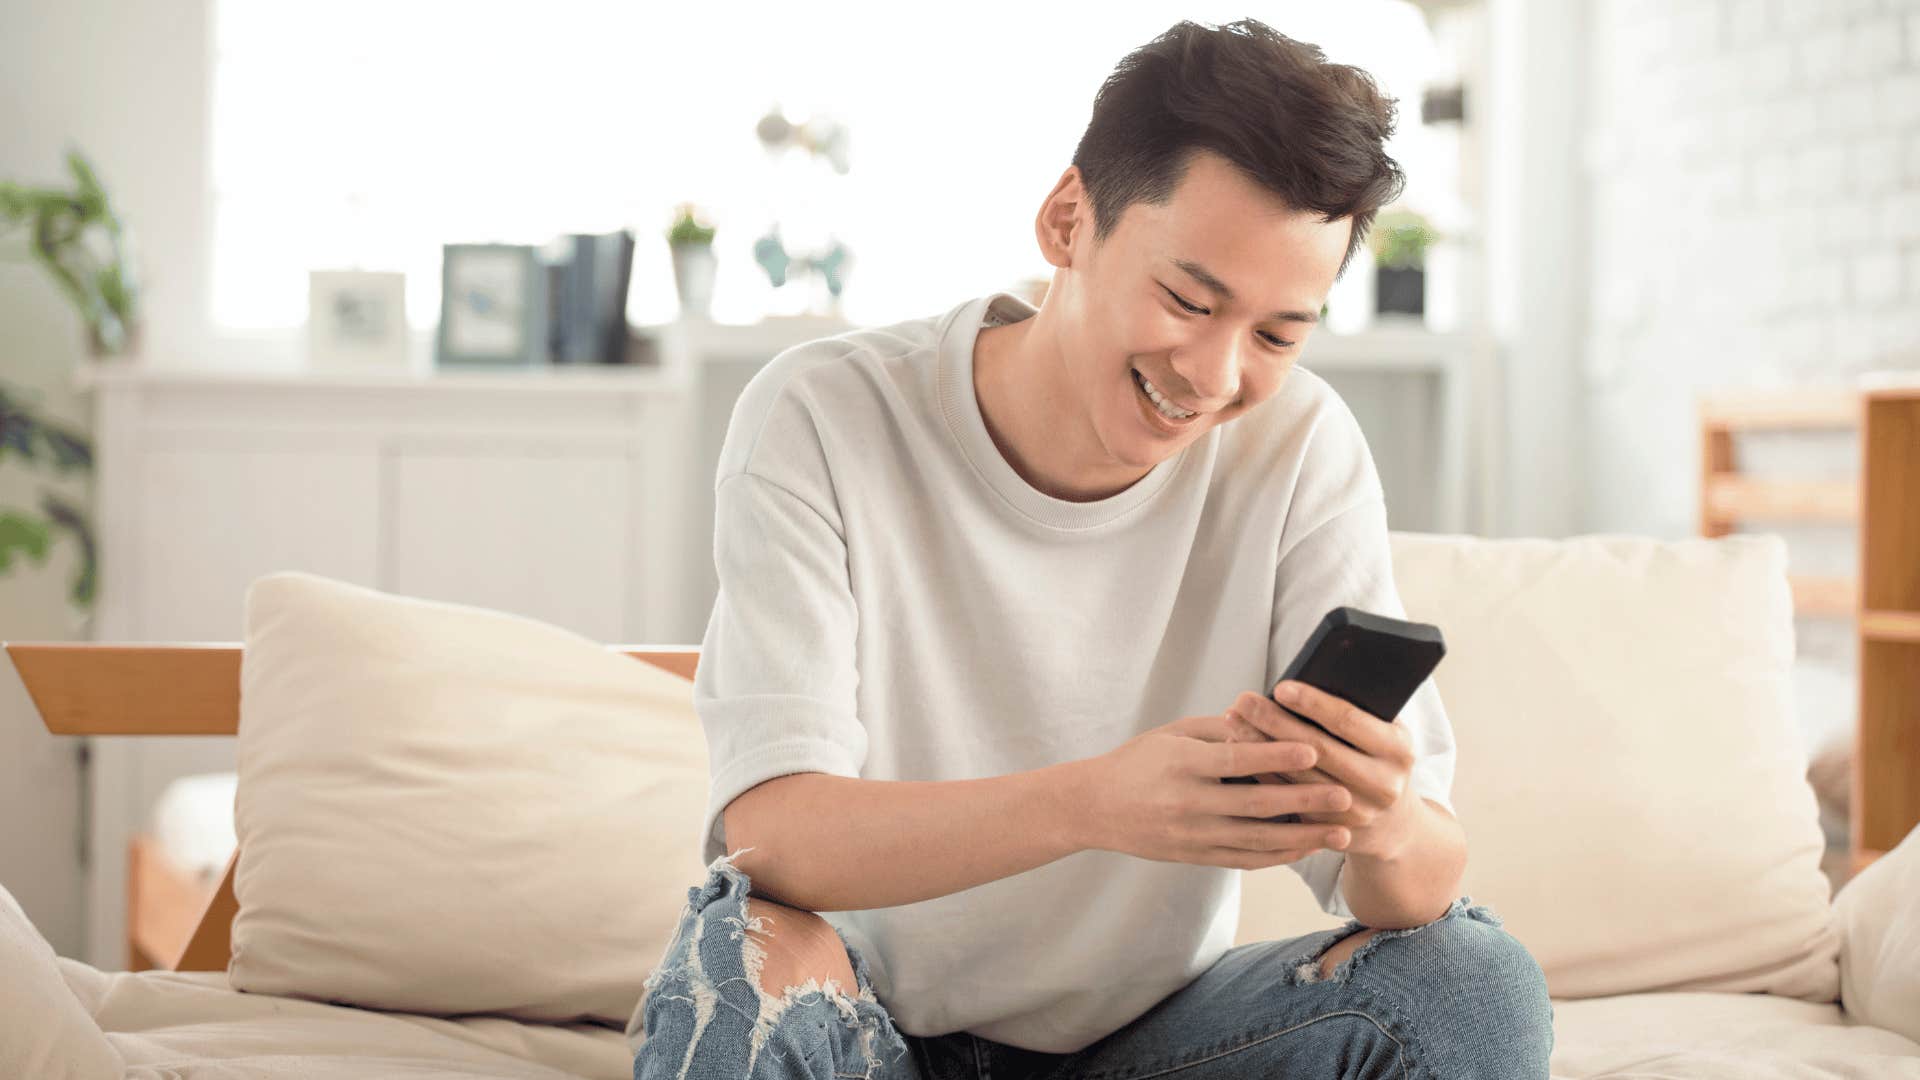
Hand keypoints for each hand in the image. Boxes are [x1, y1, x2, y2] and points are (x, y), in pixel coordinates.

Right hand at [1077, 712, 1353, 870]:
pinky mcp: (1196, 856)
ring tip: (1340, 833)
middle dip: (1304, 801)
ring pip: (1258, 840)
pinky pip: (1245, 859)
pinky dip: (1277, 856)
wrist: (1094, 807)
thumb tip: (1267, 722)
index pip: (1237, 760)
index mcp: (1182, 764)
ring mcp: (1193, 835)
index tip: (1313, 750)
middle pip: (1256, 804)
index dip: (1276, 756)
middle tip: (1345, 796)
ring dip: (1303, 838)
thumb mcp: (1172, 733)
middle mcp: (1189, 803)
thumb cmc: (1137, 762)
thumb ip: (1220, 729)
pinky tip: (1306, 849)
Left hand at [1224, 680, 1420, 859]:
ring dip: (1260, 748)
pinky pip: (1289, 800)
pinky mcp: (1331, 831)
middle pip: (1318, 750)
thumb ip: (1357, 710)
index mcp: (1398, 749)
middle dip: (1275, 723)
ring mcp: (1358, 812)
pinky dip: (1262, 774)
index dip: (1312, 704)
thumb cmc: (1378, 758)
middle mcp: (1383, 784)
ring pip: (1298, 778)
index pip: (1349, 721)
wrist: (1393, 823)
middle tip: (1243, 701)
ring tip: (1234, 720)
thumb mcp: (1383, 732)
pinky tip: (1239, 752)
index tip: (1280, 687)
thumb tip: (1306, 675)